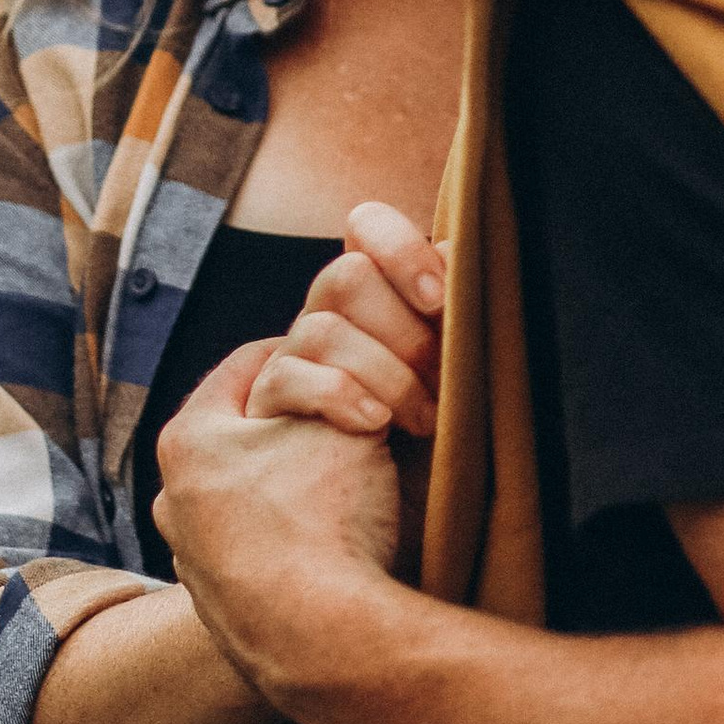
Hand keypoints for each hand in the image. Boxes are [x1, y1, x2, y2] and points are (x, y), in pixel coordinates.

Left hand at [152, 338, 403, 710]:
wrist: (328, 646)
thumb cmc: (331, 519)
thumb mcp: (344, 418)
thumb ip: (340, 378)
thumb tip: (354, 366)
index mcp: (187, 440)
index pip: (252, 363)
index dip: (313, 355)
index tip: (355, 364)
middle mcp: (172, 500)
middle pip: (248, 431)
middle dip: (301, 423)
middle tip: (360, 424)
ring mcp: (192, 561)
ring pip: (252, 494)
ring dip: (296, 483)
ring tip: (351, 488)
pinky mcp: (220, 611)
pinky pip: (260, 551)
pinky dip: (293, 539)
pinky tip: (334, 545)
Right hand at [244, 202, 444, 438]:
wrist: (390, 498)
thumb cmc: (429, 425)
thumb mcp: (453, 368)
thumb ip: (452, 313)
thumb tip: (452, 252)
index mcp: (373, 289)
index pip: (366, 226)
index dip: (400, 248)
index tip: (438, 300)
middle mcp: (326, 310)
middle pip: (345, 276)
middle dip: (402, 331)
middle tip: (441, 377)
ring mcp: (293, 353)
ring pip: (322, 330)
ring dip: (386, 376)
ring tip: (425, 419)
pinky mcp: (270, 399)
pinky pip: (290, 377)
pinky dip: (340, 396)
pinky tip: (375, 425)